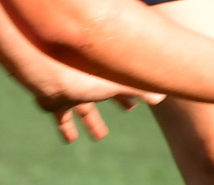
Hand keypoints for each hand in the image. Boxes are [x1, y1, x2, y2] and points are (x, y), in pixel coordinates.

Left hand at [29, 64, 160, 143]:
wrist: (52, 75)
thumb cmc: (86, 75)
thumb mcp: (118, 84)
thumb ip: (139, 90)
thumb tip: (161, 97)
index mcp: (105, 75)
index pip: (123, 82)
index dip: (133, 90)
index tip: (141, 98)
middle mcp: (90, 81)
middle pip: (106, 93)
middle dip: (119, 101)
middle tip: (130, 109)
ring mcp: (72, 92)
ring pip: (85, 108)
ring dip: (92, 122)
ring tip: (100, 137)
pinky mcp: (56, 104)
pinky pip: (62, 118)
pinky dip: (67, 129)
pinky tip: (71, 140)